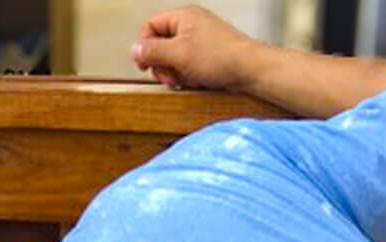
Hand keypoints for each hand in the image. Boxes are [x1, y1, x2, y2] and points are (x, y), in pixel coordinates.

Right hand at [132, 6, 261, 92]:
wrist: (251, 70)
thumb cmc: (219, 58)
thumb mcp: (178, 54)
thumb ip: (152, 51)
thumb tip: (134, 50)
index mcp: (183, 17)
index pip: (151, 27)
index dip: (145, 47)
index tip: (145, 67)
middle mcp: (192, 24)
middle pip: (161, 44)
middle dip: (163, 65)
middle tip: (170, 79)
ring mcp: (201, 39)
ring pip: (175, 57)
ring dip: (176, 73)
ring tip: (186, 81)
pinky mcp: (209, 53)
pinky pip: (189, 64)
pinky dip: (189, 75)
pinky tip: (197, 81)